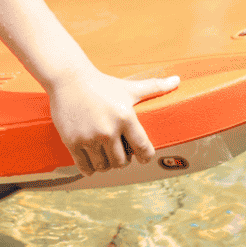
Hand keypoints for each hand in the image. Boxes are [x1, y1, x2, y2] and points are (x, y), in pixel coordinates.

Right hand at [47, 69, 179, 176]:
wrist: (68, 78)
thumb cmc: (102, 83)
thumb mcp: (129, 87)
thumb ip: (155, 87)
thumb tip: (178, 80)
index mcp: (125, 117)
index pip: (143, 149)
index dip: (144, 155)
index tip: (141, 155)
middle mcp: (108, 130)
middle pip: (122, 162)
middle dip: (122, 160)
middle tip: (119, 151)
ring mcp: (89, 137)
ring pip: (104, 166)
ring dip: (106, 164)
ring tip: (105, 155)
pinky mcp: (73, 141)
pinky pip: (85, 167)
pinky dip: (90, 168)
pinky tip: (91, 161)